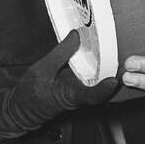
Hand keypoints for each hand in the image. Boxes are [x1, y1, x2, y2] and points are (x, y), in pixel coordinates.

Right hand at [0, 30, 117, 143]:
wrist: (24, 107)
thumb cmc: (31, 93)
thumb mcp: (42, 69)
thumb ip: (61, 53)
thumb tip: (77, 36)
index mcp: (71, 94)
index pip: (92, 95)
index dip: (104, 89)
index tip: (114, 80)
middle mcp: (81, 95)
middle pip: (102, 83)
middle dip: (112, 68)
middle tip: (120, 51)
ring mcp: (82, 91)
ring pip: (99, 79)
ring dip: (106, 65)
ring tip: (113, 46)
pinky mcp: (81, 86)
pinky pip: (92, 76)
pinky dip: (97, 64)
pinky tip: (100, 51)